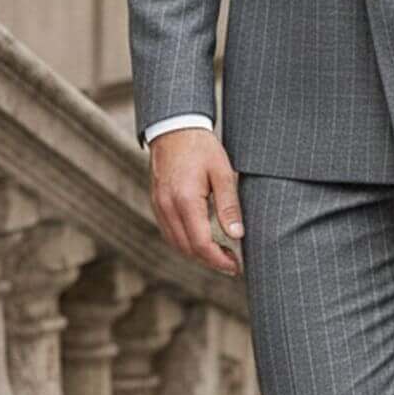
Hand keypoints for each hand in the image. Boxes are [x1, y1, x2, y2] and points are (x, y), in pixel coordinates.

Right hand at [148, 129, 243, 275]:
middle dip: (211, 260)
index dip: (220, 260)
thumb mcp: (222, 172)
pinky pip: (169, 233)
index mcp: (185, 200)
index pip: (201, 244)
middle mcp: (168, 207)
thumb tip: (237, 235)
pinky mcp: (156, 204)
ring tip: (220, 254)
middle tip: (232, 263)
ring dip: (197, 254)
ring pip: (177, 244)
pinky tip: (202, 240)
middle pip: (188, 249)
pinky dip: (185, 242)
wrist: (174, 128)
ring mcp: (159, 206)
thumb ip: (229, 205)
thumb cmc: (201, 148)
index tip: (237, 266)